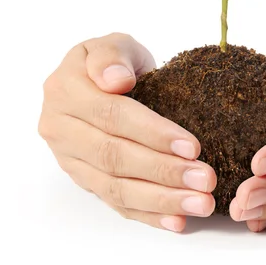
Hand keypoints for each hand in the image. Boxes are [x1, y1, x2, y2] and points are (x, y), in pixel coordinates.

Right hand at [38, 33, 216, 231]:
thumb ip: (111, 56)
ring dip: (160, 199)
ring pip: (114, 186)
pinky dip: (147, 214)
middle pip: (114, 156)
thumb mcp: (114, 44)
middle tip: (205, 180)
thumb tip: (115, 80)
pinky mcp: (83, 178)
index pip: (112, 115)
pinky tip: (176, 220)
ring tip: (200, 203)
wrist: (101, 80)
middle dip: (164, 171)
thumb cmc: (114, 61)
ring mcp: (69, 158)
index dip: (152, 132)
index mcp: (65, 90)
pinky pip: (114, 202)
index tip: (192, 146)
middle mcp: (60, 127)